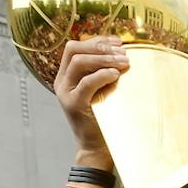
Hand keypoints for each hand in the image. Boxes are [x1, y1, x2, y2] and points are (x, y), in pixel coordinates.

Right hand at [52, 36, 125, 161]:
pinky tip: (116, 75)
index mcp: (67, 75)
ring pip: (79, 63)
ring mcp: (66, 93)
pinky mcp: (73, 104)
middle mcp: (63, 82)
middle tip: (123, 53)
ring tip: (124, 62)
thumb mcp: (103, 90)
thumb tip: (123, 52)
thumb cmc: (105, 118)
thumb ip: (104, 73)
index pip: (76, 47)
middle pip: (74, 50)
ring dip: (104, 59)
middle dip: (101, 47)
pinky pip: (86, 82)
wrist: (96, 147)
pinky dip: (102, 75)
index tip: (118, 42)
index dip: (96, 40)